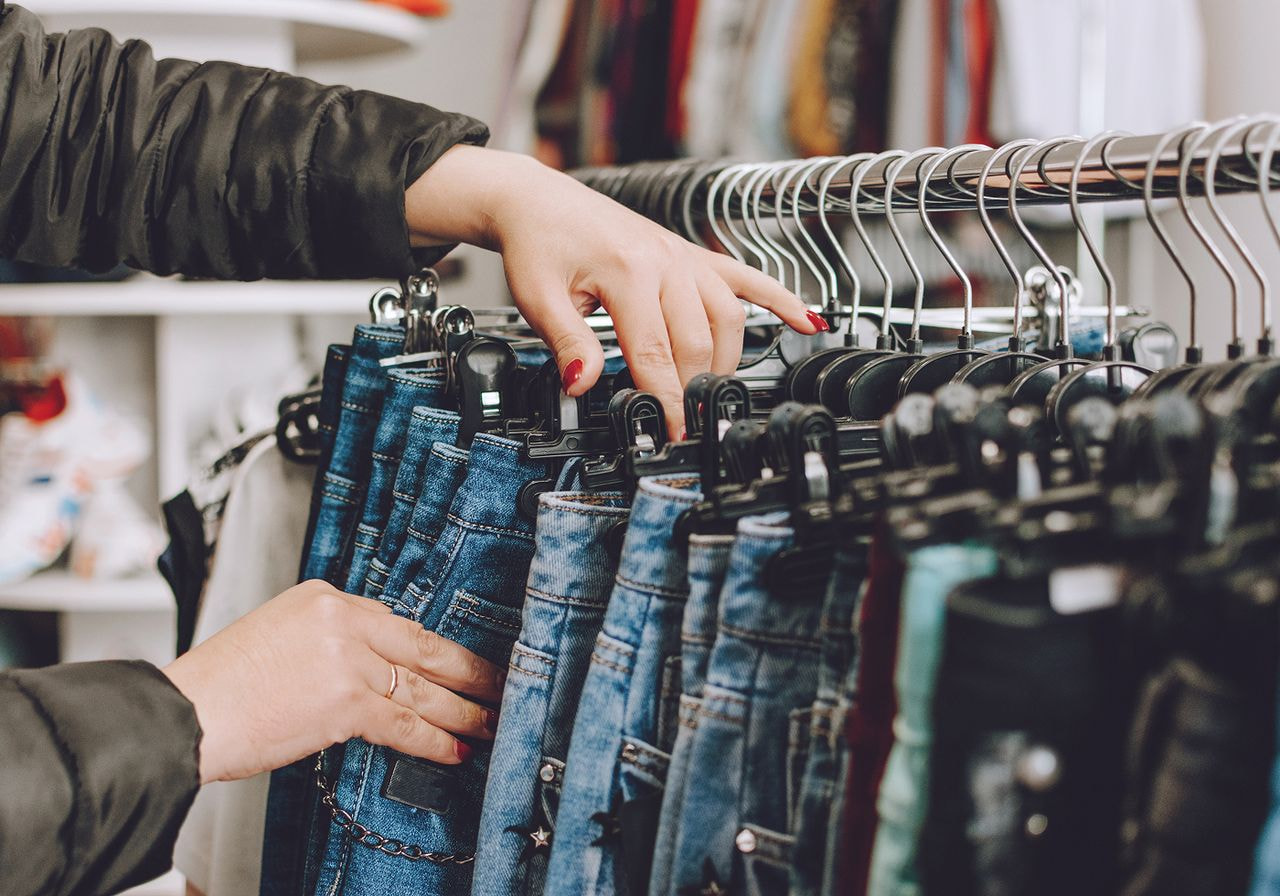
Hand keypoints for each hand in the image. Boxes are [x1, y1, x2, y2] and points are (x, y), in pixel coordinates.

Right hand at [162, 581, 504, 783]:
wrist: (185, 713)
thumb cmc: (221, 685)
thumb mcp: (277, 635)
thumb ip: (329, 641)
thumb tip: (370, 669)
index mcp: (325, 597)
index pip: (396, 621)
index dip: (434, 648)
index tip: (458, 660)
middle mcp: (342, 619)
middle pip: (423, 646)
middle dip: (468, 670)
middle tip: (499, 684)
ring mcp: (348, 658)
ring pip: (422, 687)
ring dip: (462, 710)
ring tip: (489, 723)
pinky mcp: (346, 701)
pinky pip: (405, 722)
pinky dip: (435, 739)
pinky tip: (456, 749)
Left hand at [405, 146, 825, 435]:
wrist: (538, 201)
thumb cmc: (538, 245)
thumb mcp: (537, 296)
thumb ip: (565, 341)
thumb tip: (582, 383)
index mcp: (628, 272)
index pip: (656, 353)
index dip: (667, 401)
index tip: (674, 433)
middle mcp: (666, 261)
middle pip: (697, 341)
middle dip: (695, 388)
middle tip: (689, 425)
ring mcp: (684, 256)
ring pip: (727, 317)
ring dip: (725, 360)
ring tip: (710, 394)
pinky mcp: (691, 253)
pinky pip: (746, 277)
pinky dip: (780, 300)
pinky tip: (808, 321)